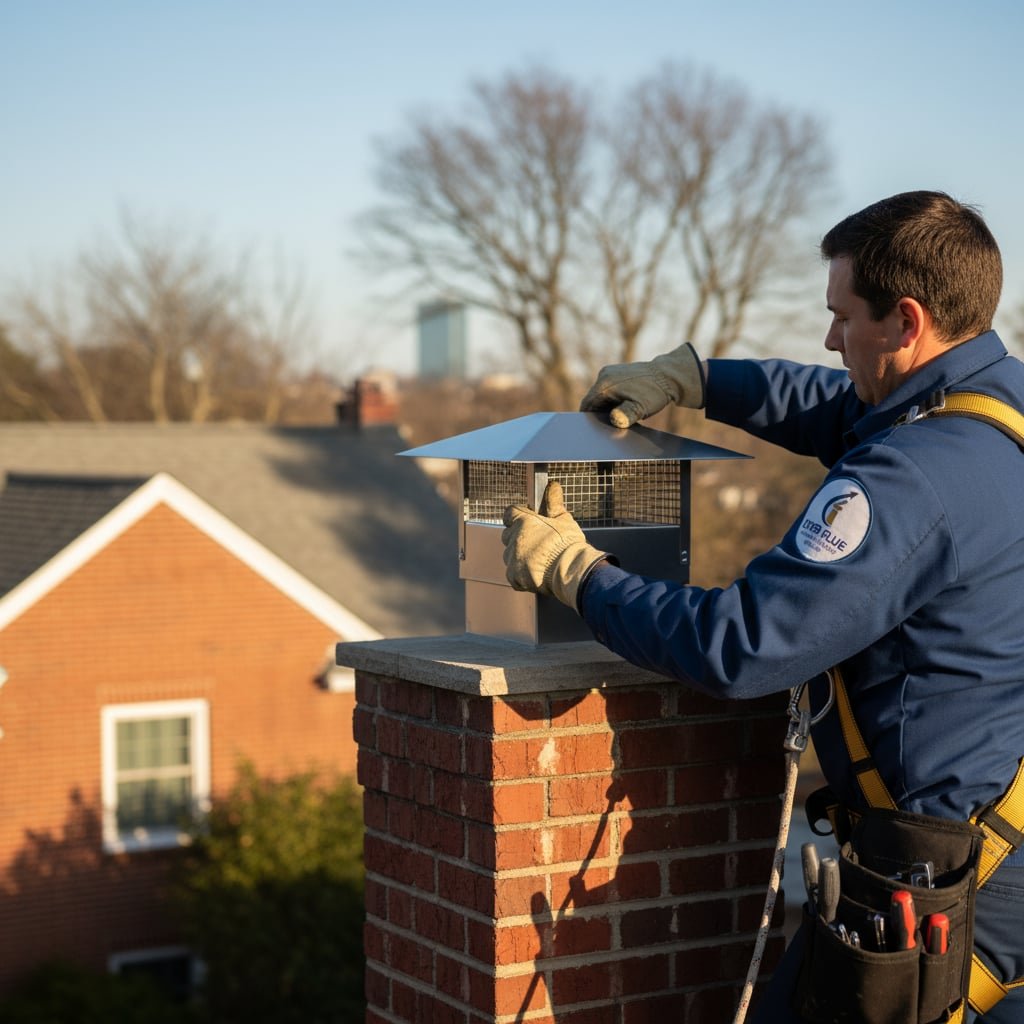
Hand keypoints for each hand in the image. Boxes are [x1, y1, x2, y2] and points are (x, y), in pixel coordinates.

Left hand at [501, 481, 609, 609]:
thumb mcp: (564, 519)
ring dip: (519, 556)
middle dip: (518, 537)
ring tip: (538, 560)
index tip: (526, 520)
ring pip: (510, 555)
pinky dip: (521, 574)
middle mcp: (514, 539)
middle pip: (508, 535)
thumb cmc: (568, 544)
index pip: (509, 513)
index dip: (517, 516)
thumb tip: (553, 485)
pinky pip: (513, 574)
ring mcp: (512, 559)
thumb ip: (554, 503)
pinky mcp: (514, 576)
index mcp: (523, 522)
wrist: (570, 570)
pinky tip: (536, 573)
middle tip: (536, 543)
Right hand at [579, 342, 704, 426]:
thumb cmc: (654, 393)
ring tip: (621, 415)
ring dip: (607, 406)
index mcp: (605, 383)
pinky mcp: (617, 372)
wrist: (668, 376)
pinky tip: (625, 406)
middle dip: (599, 413)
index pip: (587, 404)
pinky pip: (609, 389)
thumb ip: (625, 415)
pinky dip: (613, 399)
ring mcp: (610, 372)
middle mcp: (604, 375)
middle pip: (594, 400)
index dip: (587, 418)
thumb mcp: (640, 408)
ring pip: (602, 395)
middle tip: (610, 425)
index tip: (592, 430)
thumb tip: (614, 420)